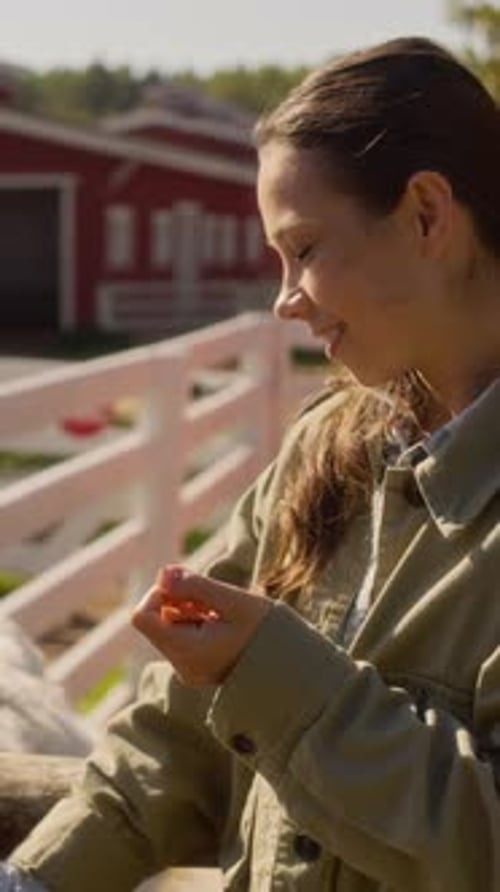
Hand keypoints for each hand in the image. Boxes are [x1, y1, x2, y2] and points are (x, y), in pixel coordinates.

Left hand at [131, 565, 272, 685]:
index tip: (188, 587)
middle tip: (212, 598)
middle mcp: (181, 666)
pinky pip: (182, 637)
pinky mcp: (196, 668)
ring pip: (169, 626)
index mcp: (187, 651)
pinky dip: (196, 622)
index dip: (158, 593)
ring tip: (221, 612)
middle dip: (178, 599)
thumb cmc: (268, 633)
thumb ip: (196, 586)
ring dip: (189, 609)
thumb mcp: (234, 602)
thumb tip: (162, 574)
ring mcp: (188, 670)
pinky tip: (222, 624)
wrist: (295, 669)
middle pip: (156, 620)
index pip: (142, 616)